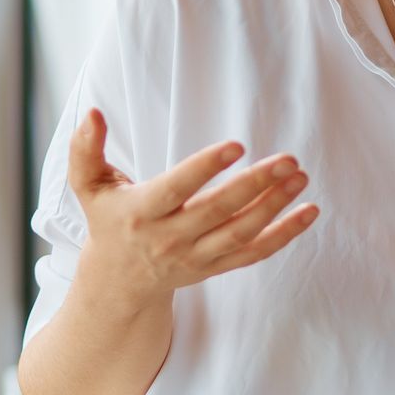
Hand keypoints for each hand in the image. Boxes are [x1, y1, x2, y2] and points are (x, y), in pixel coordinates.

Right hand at [68, 108, 319, 305]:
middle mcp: (170, 238)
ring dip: (275, 207)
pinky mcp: (215, 268)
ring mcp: (195, 257)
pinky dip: (284, 235)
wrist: (118, 281)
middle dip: (255, 185)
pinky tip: (309, 212)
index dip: (207, 167)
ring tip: (299, 177)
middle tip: (287, 159)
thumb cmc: (108, 220)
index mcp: (141, 212)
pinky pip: (254, 254)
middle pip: (218, 211)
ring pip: (241, 233)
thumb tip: (92, 113)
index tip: (237, 145)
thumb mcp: (89, 186)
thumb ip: (85, 150)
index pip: (178, 189)